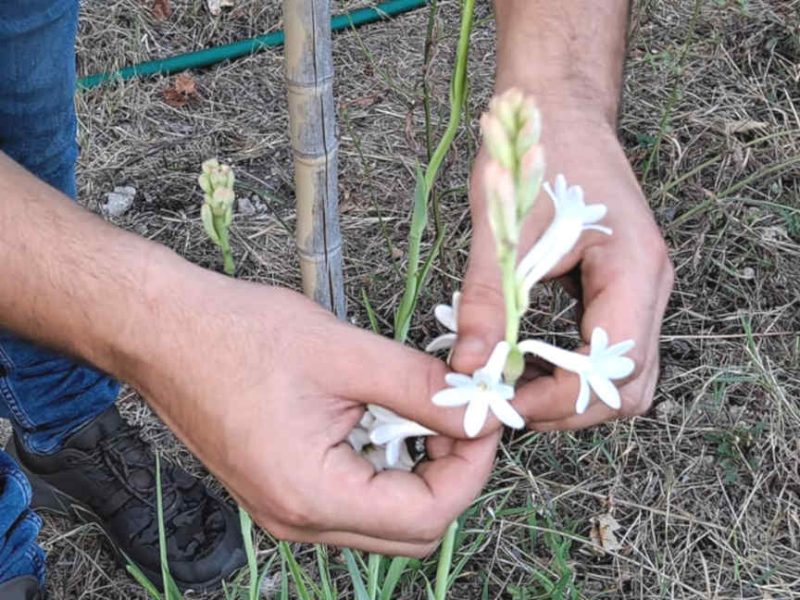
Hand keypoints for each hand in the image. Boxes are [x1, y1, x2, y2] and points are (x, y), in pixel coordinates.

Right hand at [129, 278, 497, 556]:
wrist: (162, 330)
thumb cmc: (235, 334)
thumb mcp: (343, 353)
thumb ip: (419, 386)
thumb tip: (479, 408)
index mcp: (312, 495)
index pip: (427, 516)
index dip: (471, 467)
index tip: (483, 416)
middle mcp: (298, 519)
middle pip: (410, 529)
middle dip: (450, 473)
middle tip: (460, 413)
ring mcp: (287, 509)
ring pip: (385, 517)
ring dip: (419, 468)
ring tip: (423, 408)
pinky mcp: (283, 489)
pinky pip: (354, 498)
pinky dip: (385, 464)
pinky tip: (385, 416)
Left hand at [453, 114, 673, 430]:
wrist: (561, 111)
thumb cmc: (538, 155)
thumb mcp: (505, 228)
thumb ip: (488, 299)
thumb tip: (470, 367)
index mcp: (632, 268)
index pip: (613, 366)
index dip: (559, 397)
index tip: (505, 398)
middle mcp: (651, 286)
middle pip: (628, 386)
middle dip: (568, 406)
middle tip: (508, 399)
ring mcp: (644, 290)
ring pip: (628, 378)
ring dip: (575, 395)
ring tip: (517, 384)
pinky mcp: (627, 291)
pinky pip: (614, 353)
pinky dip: (577, 371)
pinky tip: (532, 361)